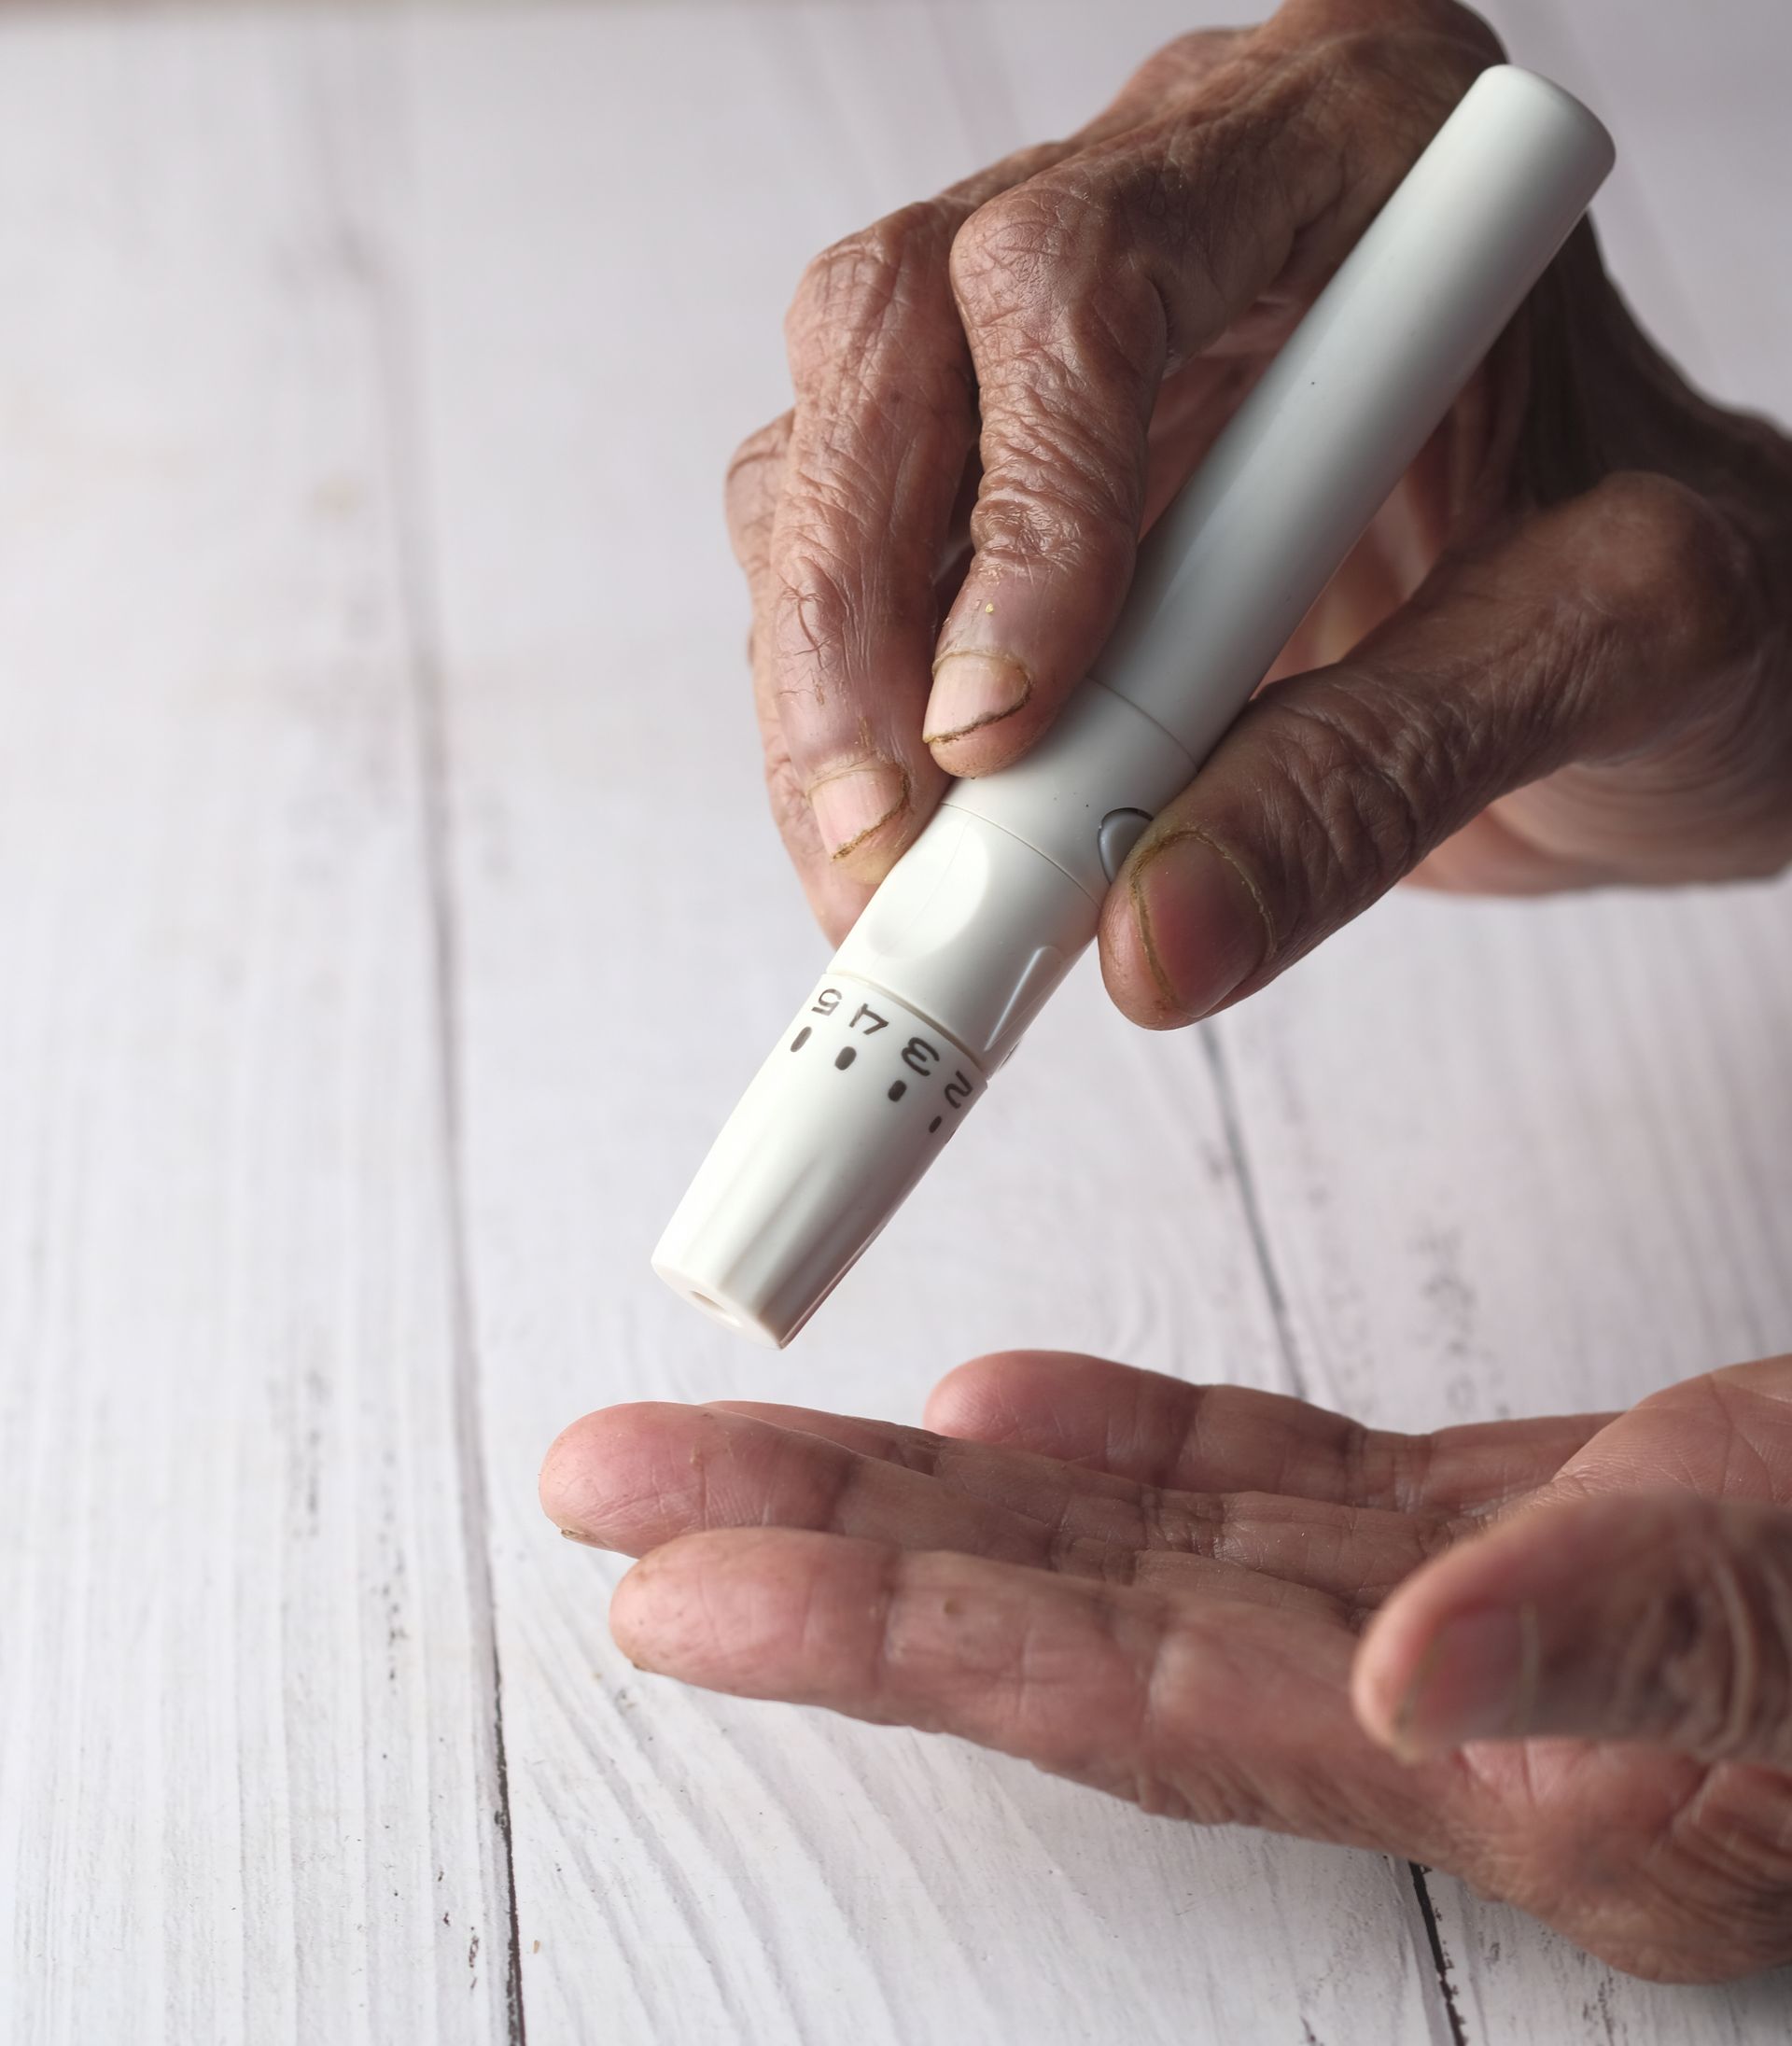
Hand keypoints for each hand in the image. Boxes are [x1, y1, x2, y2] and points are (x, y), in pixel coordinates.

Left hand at [542, 1351, 1791, 1982]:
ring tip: (736, 1461)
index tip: (679, 1592)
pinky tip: (1015, 1418)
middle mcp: (1458, 1715)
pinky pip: (1289, 1502)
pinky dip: (1147, 1453)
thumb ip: (1648, 1645)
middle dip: (835, 1558)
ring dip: (940, 1502)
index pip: (1139, 1698)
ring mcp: (1480, 1632)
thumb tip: (1429, 1677)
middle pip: (1087, 1630)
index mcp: (1518, 1755)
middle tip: (609, 1498)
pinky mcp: (1530, 1548)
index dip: (903, 1637)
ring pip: (1156, 1554)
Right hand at [728, 0, 1791, 1020]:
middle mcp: (1174, 196)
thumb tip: (1149, 938)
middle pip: (895, 332)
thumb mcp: (1612, 661)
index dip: (1021, 502)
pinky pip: (839, 578)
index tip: (1011, 729)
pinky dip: (840, 740)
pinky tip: (912, 860)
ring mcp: (1058, 342)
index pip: (1090, 271)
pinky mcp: (993, 481)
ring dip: (825, 699)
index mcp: (1356, 143)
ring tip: (900, 895)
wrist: (1667, 667)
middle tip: (891, 844)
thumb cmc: (1684, 602)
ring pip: (825, 455)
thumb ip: (1389, 778)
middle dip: (859, 614)